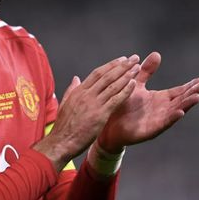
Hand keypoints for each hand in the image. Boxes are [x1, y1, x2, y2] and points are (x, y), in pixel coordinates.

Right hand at [34, 55, 140, 170]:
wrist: (61, 142)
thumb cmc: (63, 126)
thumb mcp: (65, 103)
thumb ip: (72, 89)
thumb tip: (76, 78)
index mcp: (79, 91)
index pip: (97, 73)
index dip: (111, 65)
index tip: (122, 60)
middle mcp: (87, 94)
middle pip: (107, 75)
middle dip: (122, 66)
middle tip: (134, 58)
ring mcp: (94, 104)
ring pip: (113, 85)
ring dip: (126, 75)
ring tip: (137, 67)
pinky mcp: (100, 115)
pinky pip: (115, 99)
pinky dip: (125, 90)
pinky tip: (134, 83)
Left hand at [97, 52, 198, 152]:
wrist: (108, 123)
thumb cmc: (123, 104)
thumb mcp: (136, 83)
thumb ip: (146, 71)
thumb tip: (156, 54)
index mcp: (159, 98)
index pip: (179, 91)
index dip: (190, 86)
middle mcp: (161, 109)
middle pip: (181, 100)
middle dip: (192, 92)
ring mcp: (157, 119)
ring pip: (175, 111)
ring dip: (186, 104)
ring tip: (197, 97)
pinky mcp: (150, 129)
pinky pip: (163, 123)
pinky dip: (172, 118)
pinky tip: (179, 112)